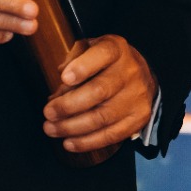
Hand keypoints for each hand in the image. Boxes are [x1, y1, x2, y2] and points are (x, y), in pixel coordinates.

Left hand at [42, 35, 156, 153]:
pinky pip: (112, 135)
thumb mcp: (91, 48)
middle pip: (99, 91)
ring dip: (72, 127)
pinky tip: (69, 142)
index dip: (83, 67)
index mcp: (116, 49)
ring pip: (102, 117)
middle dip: (69, 105)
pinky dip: (87, 142)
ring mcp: (136, 97)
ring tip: (51, 129)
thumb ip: (72, 61)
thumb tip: (59, 89)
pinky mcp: (138, 118)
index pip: (103, 53)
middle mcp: (129, 72)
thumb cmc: (108, 62)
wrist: (142, 75)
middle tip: (48, 112)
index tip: (64, 78)